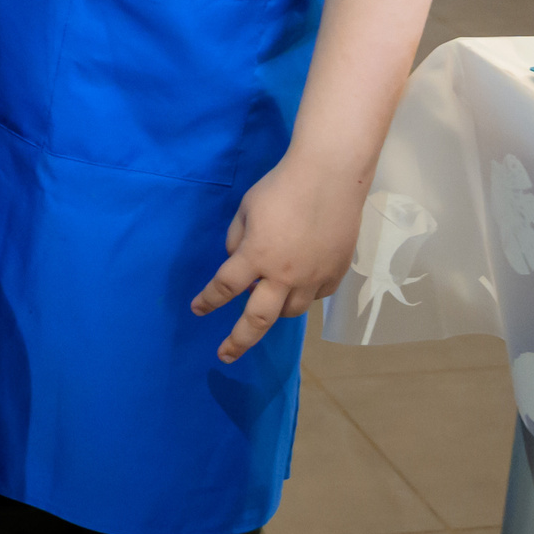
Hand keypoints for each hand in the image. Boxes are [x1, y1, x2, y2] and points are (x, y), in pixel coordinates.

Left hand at [190, 151, 365, 362]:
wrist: (330, 178)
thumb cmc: (281, 187)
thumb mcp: (246, 208)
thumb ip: (237, 239)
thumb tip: (238, 261)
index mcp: (256, 257)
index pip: (224, 288)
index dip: (208, 301)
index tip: (197, 309)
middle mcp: (283, 276)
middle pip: (257, 321)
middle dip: (238, 341)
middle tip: (225, 355)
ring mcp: (313, 279)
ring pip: (289, 312)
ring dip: (273, 312)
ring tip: (266, 307)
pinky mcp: (335, 275)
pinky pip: (314, 296)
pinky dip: (302, 295)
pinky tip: (298, 284)